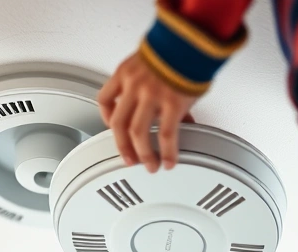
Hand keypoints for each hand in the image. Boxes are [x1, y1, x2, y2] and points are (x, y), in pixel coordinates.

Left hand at [97, 52, 198, 172]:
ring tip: (151, 166)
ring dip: (144, 154)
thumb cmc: (175, 48)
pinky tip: (169, 161)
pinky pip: (166, 134)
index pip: (105, 99)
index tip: (113, 127)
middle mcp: (134, 85)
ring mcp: (152, 96)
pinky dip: (167, 152)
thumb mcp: (150, 61)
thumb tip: (161, 108)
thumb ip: (148, 84)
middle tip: (129, 160)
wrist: (192, 39)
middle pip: (119, 124)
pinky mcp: (172, 103)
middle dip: (123, 146)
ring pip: (138, 133)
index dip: (106, 117)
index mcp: (125, 73)